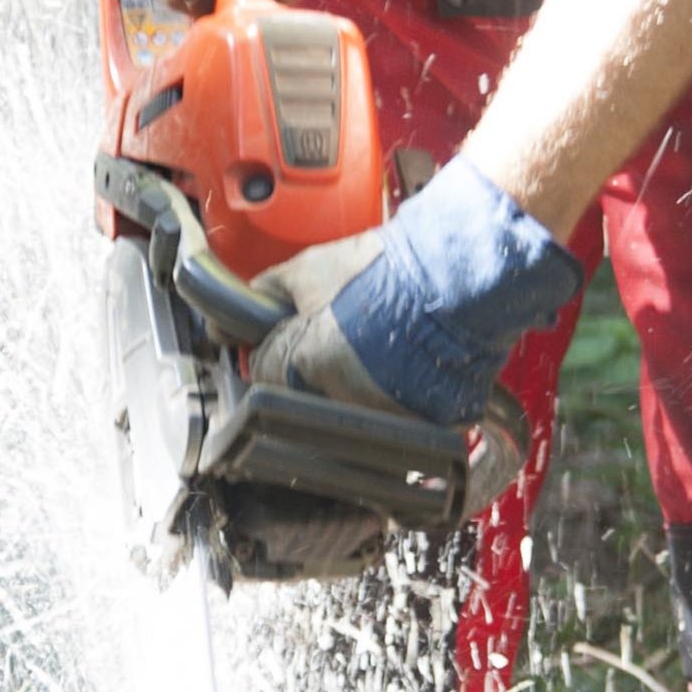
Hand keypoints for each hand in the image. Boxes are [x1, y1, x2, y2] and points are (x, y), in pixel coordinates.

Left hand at [250, 162, 582, 425]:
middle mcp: (340, 400)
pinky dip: (392, 400)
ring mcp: (383, 416)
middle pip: (302, 398)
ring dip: (347, 389)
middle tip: (330, 338)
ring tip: (369, 349)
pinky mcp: (424, 423)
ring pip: (347, 415)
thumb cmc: (385, 268)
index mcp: (304, 365)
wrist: (453, 272)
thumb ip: (266, 293)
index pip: (263, 373)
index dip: (270, 348)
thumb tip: (238, 307)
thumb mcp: (309, 268)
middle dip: (306, 371)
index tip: (280, 336)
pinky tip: (399, 366)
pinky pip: (395, 420)